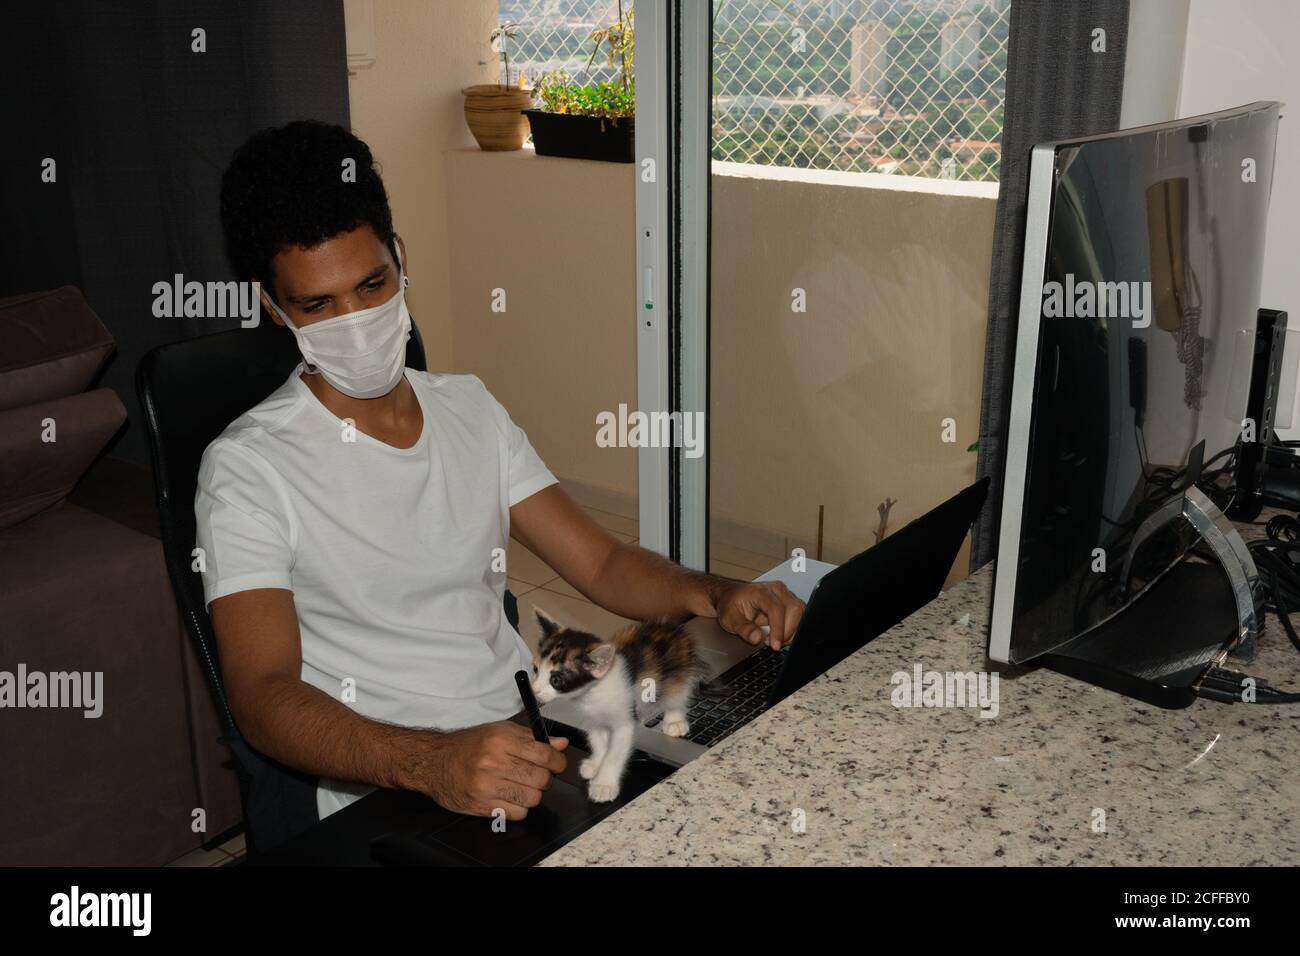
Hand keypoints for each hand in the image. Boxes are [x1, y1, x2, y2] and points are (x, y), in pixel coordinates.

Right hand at [418, 721, 567, 819]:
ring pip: (532, 798)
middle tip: (536, 775)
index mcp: (500, 740)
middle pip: (541, 779)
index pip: (544, 754)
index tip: (557, 764)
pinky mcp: (481, 805)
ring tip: (521, 786)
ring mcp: (486, 786)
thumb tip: (560, 744)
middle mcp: (493, 762)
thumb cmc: (468, 745)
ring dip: (532, 794)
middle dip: (545, 778)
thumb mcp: (499, 731)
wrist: (434, 762)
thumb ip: (531, 738)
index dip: (557, 762)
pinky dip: (519, 807)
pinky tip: (509, 797)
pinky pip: (517, 813)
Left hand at [713, 580, 804, 649]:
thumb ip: (743, 629)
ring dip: (791, 631)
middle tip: (773, 643)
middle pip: (795, 610)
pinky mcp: (789, 603)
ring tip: (774, 639)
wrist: (731, 598)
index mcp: (761, 591)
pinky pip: (799, 617)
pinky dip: (792, 630)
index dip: (778, 629)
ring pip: (800, 614)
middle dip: (787, 632)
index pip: (776, 609)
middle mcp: (776, 590)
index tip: (774, 644)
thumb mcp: (730, 619)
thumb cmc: (731, 605)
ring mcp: (785, 595)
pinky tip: (779, 635)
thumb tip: (757, 638)